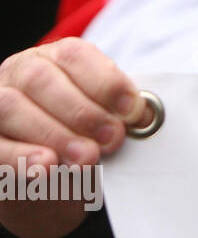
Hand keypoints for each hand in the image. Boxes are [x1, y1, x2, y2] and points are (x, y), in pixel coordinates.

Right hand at [0, 38, 147, 237]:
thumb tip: (143, 117)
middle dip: (82, 112)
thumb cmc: (82, 139)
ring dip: (53, 134)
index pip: (74, 55)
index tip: (132, 111)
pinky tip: (44, 167)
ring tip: (85, 158)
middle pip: (40, 79)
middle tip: (112, 140)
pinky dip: (19, 157)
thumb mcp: (104, 122)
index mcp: (54, 58)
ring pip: (10, 107)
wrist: (47, 182)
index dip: (105, 82)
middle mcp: (18, 73)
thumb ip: (118, 115)